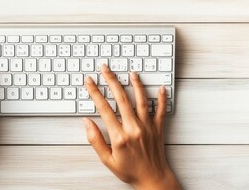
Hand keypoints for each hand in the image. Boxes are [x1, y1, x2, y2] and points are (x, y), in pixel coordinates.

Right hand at [83, 65, 180, 189]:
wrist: (152, 179)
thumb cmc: (130, 171)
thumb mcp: (107, 160)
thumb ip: (95, 140)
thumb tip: (87, 123)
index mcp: (119, 136)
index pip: (104, 108)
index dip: (95, 92)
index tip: (89, 82)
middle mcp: (134, 128)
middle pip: (121, 98)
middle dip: (112, 81)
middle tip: (105, 69)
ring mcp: (147, 127)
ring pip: (141, 100)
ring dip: (136, 84)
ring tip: (131, 72)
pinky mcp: (158, 128)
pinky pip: (161, 110)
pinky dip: (161, 98)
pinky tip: (160, 87)